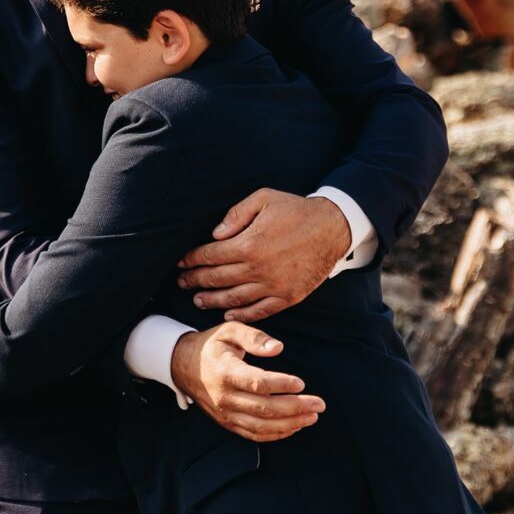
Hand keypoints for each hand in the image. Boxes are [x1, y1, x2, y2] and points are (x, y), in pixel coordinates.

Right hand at [169, 322, 324, 441]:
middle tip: (319, 404)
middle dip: (296, 408)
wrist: (183, 367)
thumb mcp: (230, 330)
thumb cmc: (212, 346)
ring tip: (312, 417)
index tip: (302, 383)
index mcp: (226, 372)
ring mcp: (225, 413)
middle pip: (264, 408)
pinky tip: (294, 426)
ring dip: (290, 424)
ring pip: (261, 426)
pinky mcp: (227, 423)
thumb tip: (279, 348)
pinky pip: (254, 434)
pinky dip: (276, 434)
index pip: (258, 383)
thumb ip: (255, 337)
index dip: (282, 385)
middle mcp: (225, 396)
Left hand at [178, 189, 351, 321]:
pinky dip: (242, 314)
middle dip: (196, 280)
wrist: (332, 228)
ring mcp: (272, 286)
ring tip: (198, 300)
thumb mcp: (264, 199)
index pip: (210, 255)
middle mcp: (257, 269)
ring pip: (234, 298)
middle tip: (182, 282)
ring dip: (212, 300)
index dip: (192, 259)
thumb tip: (215, 234)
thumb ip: (237, 215)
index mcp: (248, 244)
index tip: (181, 262)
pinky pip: (259, 310)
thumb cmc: (296, 210)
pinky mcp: (287, 297)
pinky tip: (228, 313)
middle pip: (217, 278)